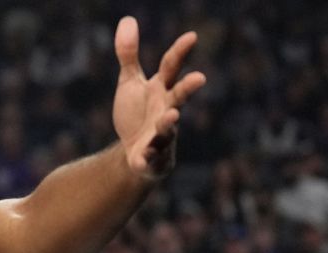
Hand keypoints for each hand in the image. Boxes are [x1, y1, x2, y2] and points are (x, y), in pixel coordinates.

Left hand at [112, 17, 206, 178]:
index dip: (181, 52)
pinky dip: (148, 157)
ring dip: (169, 122)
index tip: (192, 36)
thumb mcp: (130, 83)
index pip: (172, 67)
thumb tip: (127, 20)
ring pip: (168, 128)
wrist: (135, 153)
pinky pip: (151, 157)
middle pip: (179, 96)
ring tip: (170, 116)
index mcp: (161, 89)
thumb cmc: (137, 114)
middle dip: (188, 88)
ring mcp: (162, 134)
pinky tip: (142, 156)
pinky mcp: (152, 157)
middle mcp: (166, 110)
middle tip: (200, 78)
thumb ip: (129, 55)